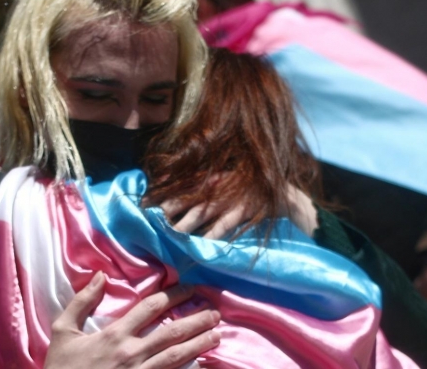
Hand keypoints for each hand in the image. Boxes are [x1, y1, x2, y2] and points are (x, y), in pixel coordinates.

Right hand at [44, 272, 220, 368]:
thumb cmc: (61, 368)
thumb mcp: (62, 331)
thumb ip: (82, 302)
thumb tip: (100, 275)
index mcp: (114, 334)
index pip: (150, 307)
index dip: (173, 295)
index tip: (189, 288)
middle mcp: (131, 353)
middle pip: (171, 331)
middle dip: (196, 320)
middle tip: (215, 311)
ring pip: (176, 356)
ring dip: (199, 344)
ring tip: (217, 335)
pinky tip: (201, 364)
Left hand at [161, 181, 317, 238]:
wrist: (283, 195)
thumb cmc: (248, 192)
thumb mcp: (225, 184)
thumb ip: (204, 189)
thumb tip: (174, 197)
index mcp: (211, 178)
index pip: (181, 185)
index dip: (162, 194)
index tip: (143, 205)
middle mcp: (217, 186)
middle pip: (186, 199)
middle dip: (167, 211)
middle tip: (149, 222)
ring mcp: (230, 198)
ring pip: (201, 214)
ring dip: (184, 226)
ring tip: (168, 237)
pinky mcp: (243, 211)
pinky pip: (224, 226)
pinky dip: (212, 236)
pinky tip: (201, 246)